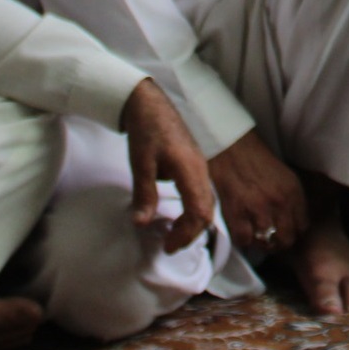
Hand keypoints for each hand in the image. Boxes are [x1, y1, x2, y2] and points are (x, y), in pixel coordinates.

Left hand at [120, 79, 216, 253]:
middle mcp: (201, 170)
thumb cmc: (146, 130)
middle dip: (191, 233)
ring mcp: (200, 167)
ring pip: (206, 203)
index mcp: (190, 170)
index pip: (199, 212)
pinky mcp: (195, 165)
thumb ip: (144, 195)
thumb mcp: (140, 163)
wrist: (150, 103)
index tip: (168, 246)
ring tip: (174, 235)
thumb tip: (141, 224)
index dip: (186, 233)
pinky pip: (202, 194)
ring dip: (193, 223)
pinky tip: (178, 215)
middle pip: (207, 211)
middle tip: (169, 246)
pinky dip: (193, 211)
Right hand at [208, 129, 308, 256]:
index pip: (303, 226)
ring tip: (257, 238)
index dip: (295, 232)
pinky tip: (242, 232)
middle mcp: (279, 202)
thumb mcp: (286, 176)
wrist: (231, 146)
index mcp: (294, 192)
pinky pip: (244, 240)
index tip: (287, 232)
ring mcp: (257, 209)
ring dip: (262, 243)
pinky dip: (243, 239)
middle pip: (287, 239)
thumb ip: (293, 199)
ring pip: (266, 243)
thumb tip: (295, 221)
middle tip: (272, 241)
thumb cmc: (257, 159)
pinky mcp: (236, 212)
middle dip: (280, 243)